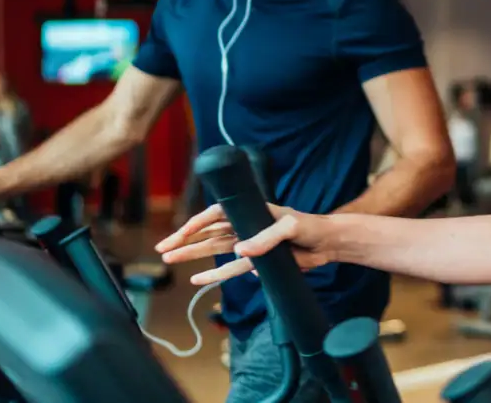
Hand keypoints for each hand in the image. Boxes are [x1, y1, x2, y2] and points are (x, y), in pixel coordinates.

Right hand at [155, 203, 340, 285]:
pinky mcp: (257, 262)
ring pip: (215, 250)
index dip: (197, 223)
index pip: (216, 214)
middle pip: (209, 233)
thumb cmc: (310, 226)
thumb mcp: (290, 227)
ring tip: (170, 260)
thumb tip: (240, 251)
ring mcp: (250, 244)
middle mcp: (246, 226)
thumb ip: (267, 238)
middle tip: (163, 249)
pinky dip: (214, 276)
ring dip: (193, 256)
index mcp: (252, 210)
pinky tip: (196, 280)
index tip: (180, 232)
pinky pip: (231, 270)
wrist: (327, 244)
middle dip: (186, 240)